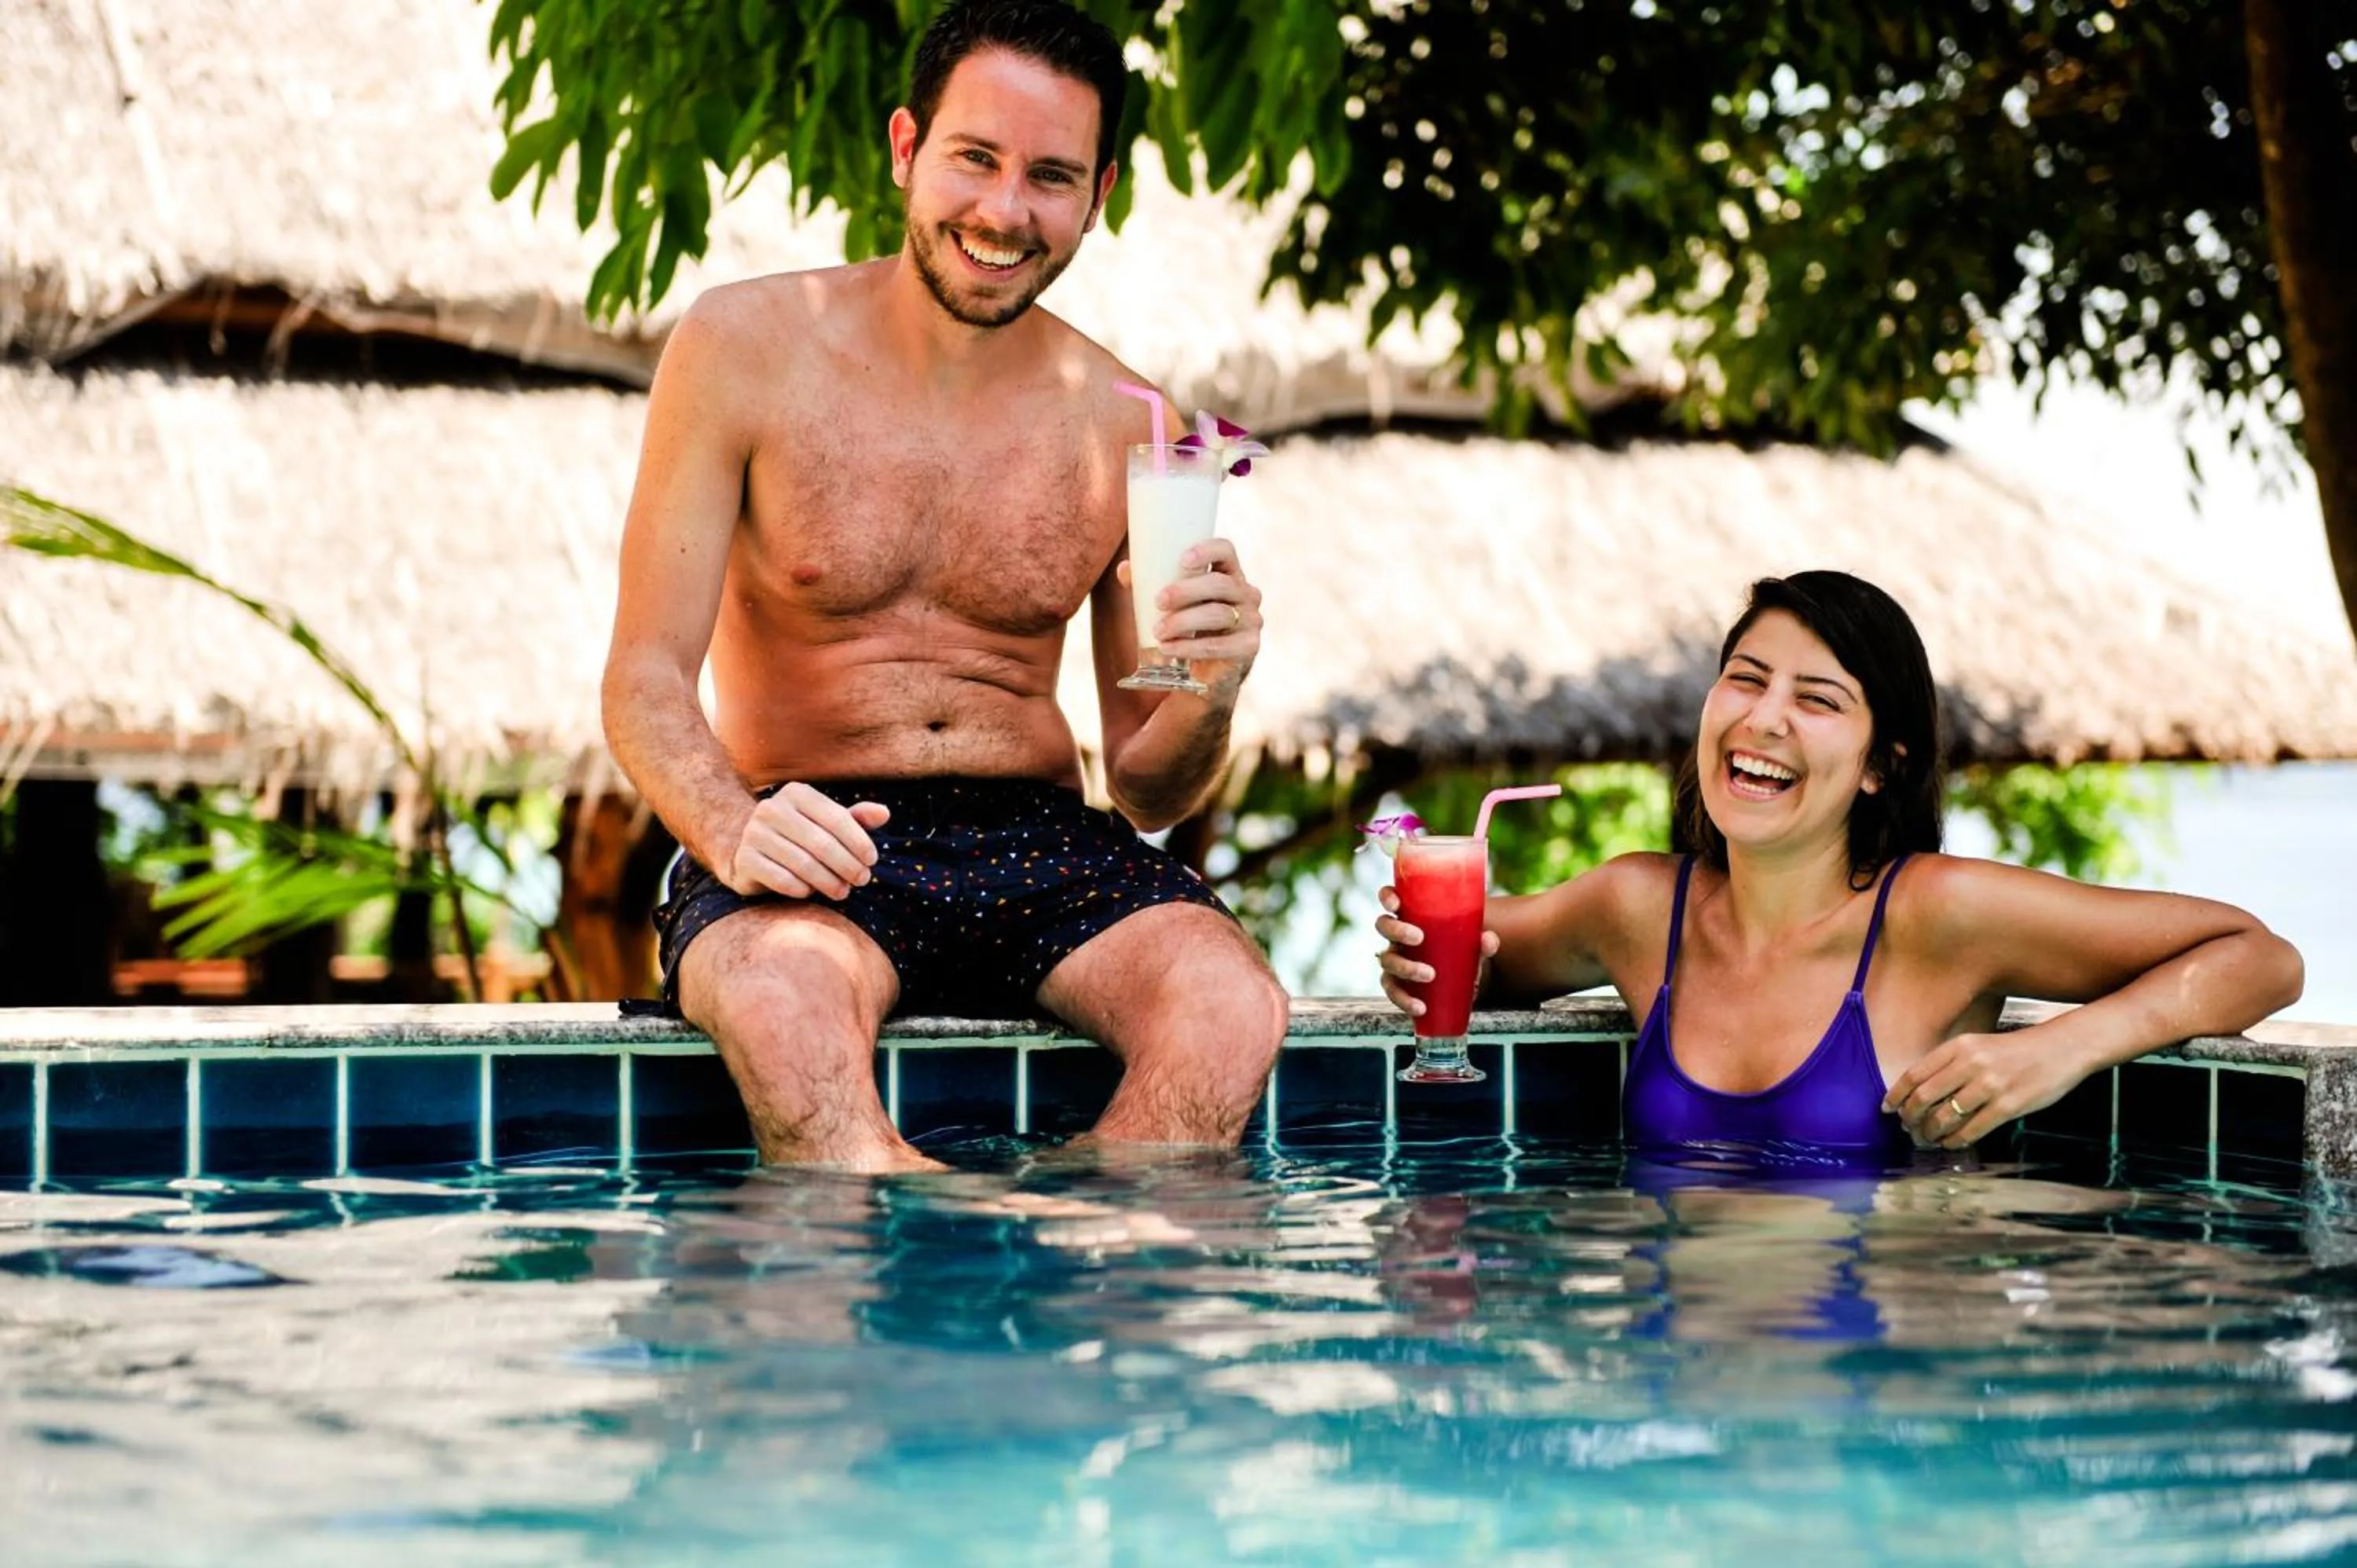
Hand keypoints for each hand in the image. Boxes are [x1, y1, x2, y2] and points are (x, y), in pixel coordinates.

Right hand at [724, 782, 890, 900]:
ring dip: (828, 882)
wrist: (750, 850)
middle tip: (862, 881)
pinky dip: (801, 889)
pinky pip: (780, 879)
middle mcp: (771, 809)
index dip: (858, 841)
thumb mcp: (828, 823)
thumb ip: (856, 818)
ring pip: (802, 863)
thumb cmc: (800, 836)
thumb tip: (884, 813)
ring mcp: (754, 833)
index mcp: (796, 793)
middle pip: (821, 843)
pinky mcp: (744, 859)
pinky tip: (811, 893)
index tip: (872, 861)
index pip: (836, 818)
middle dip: (847, 865)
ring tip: (842, 892)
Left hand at [1119, 538, 1262, 693]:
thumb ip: (1149, 584)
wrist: (1207, 673)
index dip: (1207, 551)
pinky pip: (1218, 645)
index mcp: (1228, 574)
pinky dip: (1189, 647)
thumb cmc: (1188, 628)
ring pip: (1218, 614)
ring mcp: (1252, 619)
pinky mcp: (1249, 646)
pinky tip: (1168, 648)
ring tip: (1158, 631)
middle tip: (1158, 601)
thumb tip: (1124, 568)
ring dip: (1183, 621)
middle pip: (1220, 583)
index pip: (1225, 551)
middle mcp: (1246, 593)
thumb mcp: (1171, 604)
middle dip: (1186, 591)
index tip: (1182, 560)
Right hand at [1374, 885, 1498, 1019]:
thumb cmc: (1460, 950)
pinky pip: (1392, 990)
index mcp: (1411, 916)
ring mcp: (1394, 959)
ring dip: (1406, 967)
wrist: (1460, 980)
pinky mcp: (1397, 984)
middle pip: (1383, 925)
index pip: (1390, 898)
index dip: (1387, 897)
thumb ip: (1483, 941)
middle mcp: (1397, 936)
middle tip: (1419, 938)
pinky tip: (1420, 1007)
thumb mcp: (1473, 943)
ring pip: (1386, 960)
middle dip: (1397, 930)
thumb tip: (1488, 940)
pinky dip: (1405, 999)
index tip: (1395, 904)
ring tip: (1430, 975)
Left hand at [1880, 1030, 2086, 1148]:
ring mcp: (1989, 1085)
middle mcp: (1970, 1064)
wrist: (2061, 1048)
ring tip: (1927, 1140)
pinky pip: (1971, 1130)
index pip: (1914, 1074)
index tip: (1888, 1109)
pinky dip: (1956, 1141)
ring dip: (1930, 1134)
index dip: (1896, 1095)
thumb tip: (1920, 1092)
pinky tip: (1951, 1143)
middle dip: (1910, 1119)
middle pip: (1923, 1098)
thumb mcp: (1978, 1045)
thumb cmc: (2017, 1050)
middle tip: (1908, 1129)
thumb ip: (1950, 1064)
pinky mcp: (2008, 1106)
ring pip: (1944, 1118)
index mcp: (1958, 1046)